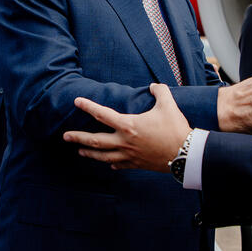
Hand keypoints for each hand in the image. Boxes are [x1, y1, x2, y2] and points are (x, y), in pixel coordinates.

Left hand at [63, 83, 189, 171]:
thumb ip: (159, 91)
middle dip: (78, 137)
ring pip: (104, 156)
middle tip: (65, 136)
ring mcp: (129, 155)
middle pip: (95, 140)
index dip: (88, 106)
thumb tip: (153, 86)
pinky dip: (112, 163)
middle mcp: (124, 142)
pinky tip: (109, 163)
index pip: (102, 114)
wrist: (186, 155)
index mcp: (129, 125)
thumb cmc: (176, 129)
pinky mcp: (137, 164)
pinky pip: (120, 164)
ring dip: (90, 153)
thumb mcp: (168, 105)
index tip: (77, 101)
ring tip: (80, 151)